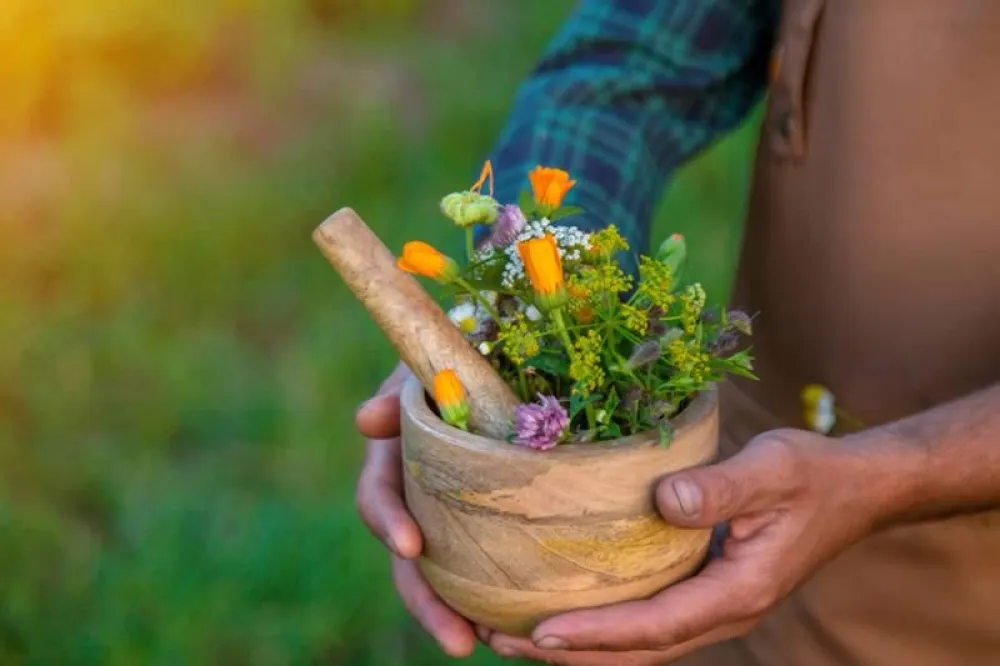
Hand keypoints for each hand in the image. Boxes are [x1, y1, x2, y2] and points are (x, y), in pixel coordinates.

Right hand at [355, 362, 476, 657]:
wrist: (487, 362)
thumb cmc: (451, 359)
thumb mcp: (422, 367)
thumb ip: (396, 390)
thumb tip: (366, 420)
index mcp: (392, 459)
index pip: (377, 498)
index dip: (388, 522)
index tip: (411, 546)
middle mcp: (415, 498)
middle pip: (410, 562)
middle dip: (428, 603)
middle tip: (458, 642)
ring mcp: (448, 516)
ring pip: (446, 576)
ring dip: (461, 614)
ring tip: (487, 645)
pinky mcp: (487, 524)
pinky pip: (486, 566)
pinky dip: (496, 597)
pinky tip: (519, 624)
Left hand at [485, 428, 892, 663]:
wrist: (855, 490)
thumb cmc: (813, 475)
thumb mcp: (772, 469)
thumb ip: (720, 487)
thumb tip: (665, 500)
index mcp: (738, 593)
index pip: (655, 627)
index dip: (596, 633)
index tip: (539, 630)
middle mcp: (723, 612)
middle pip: (635, 653)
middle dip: (568, 653)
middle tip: (498, 638)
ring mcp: (713, 607)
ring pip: (638, 645)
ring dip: (578, 646)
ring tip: (512, 633)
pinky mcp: (703, 591)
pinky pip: (646, 621)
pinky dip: (602, 625)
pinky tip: (564, 607)